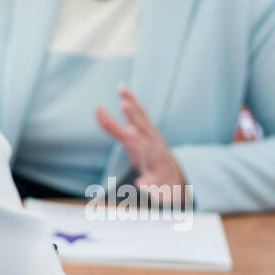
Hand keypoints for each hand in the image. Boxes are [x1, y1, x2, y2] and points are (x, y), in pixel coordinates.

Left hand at [95, 84, 186, 203]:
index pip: (139, 116)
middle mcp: (153, 146)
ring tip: (130, 134)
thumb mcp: (133, 140)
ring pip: (150, 154)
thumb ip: (113, 127)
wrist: (177, 180)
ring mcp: (158, 164)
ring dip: (141, 146)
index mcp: (148, 135)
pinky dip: (149, 184)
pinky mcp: (160, 183)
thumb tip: (97, 109)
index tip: (121, 89)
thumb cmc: (149, 155)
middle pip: (143, 131)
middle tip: (125, 106)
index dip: (131, 102)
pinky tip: (140, 184)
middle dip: (135, 120)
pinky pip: (156, 184)